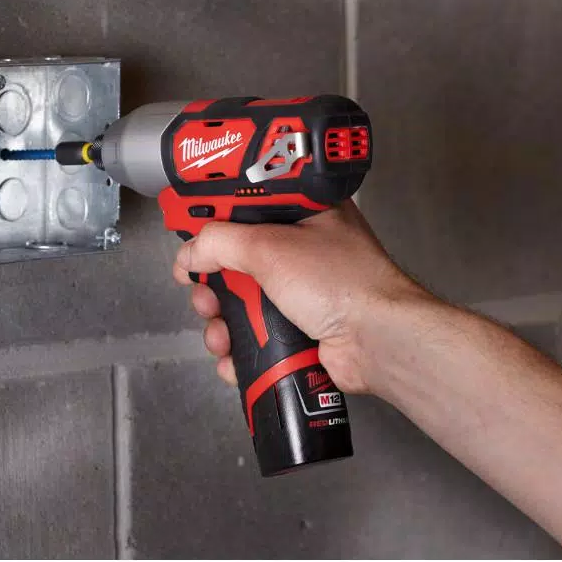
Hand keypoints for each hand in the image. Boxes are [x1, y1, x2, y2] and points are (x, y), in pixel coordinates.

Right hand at [172, 200, 430, 393]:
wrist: (377, 342)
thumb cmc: (344, 283)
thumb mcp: (269, 247)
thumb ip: (219, 242)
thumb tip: (190, 253)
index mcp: (304, 212)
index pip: (246, 203)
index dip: (212, 216)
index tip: (184, 228)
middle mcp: (303, 249)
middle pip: (236, 261)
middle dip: (212, 285)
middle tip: (204, 295)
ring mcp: (301, 292)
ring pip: (242, 303)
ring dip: (222, 323)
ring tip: (220, 334)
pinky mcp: (300, 329)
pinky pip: (256, 335)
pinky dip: (240, 349)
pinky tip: (234, 358)